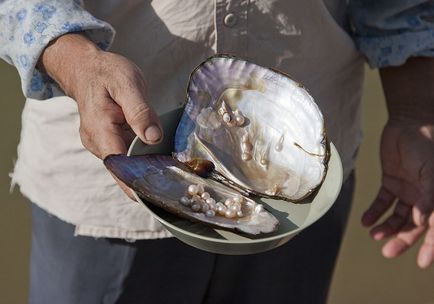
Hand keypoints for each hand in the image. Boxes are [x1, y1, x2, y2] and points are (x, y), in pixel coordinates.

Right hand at [39, 33, 162, 198]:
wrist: (85, 69)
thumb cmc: (107, 73)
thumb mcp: (127, 83)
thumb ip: (139, 111)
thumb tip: (153, 138)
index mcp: (100, 128)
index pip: (117, 164)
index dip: (134, 183)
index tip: (151, 197)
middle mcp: (96, 141)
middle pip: (121, 169)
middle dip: (143, 180)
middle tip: (172, 188)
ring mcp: (99, 144)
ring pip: (122, 165)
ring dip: (142, 172)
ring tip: (169, 179)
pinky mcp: (105, 142)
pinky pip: (122, 157)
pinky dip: (138, 162)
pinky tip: (157, 164)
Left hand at [362, 121, 433, 267]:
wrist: (410, 123)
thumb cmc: (427, 145)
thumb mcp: (431, 173)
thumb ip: (428, 197)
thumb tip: (423, 222)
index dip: (431, 246)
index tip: (422, 263)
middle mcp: (424, 197)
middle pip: (415, 225)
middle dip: (403, 240)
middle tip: (387, 253)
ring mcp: (408, 190)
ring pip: (398, 216)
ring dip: (387, 227)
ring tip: (374, 234)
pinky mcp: (392, 182)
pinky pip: (383, 202)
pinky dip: (375, 212)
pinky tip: (366, 221)